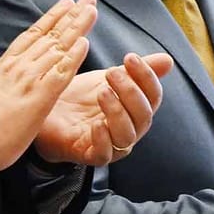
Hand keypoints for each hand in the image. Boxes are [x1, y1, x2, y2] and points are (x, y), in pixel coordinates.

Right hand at [0, 0, 95, 176]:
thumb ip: (2, 85)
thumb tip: (7, 85)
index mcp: (5, 66)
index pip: (33, 35)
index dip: (51, 18)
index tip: (65, 5)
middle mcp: (19, 66)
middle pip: (50, 34)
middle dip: (70, 15)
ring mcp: (30, 78)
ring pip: (58, 46)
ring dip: (77, 27)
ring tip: (91, 10)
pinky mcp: (40, 95)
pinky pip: (62, 71)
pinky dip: (74, 55)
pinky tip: (85, 41)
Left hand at [34, 51, 175, 166]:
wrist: (46, 112)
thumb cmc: (79, 98)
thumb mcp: (107, 79)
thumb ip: (135, 72)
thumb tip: (168, 60)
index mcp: (136, 110)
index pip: (153, 96)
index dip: (147, 77)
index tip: (130, 57)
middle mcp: (129, 129)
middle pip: (143, 116)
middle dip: (131, 92)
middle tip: (112, 73)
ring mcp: (111, 145)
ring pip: (126, 135)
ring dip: (118, 112)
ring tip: (102, 92)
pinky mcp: (90, 155)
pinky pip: (104, 154)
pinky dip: (103, 139)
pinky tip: (96, 123)